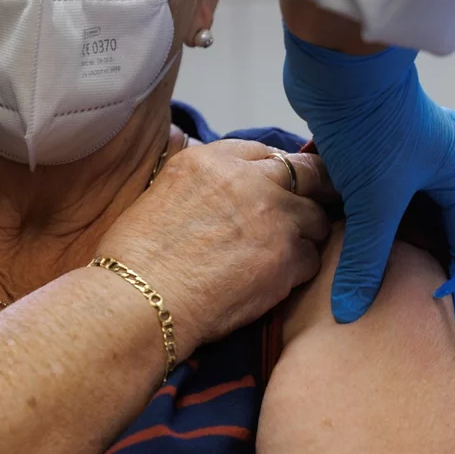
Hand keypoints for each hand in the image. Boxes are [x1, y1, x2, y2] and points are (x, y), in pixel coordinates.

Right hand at [98, 139, 333, 355]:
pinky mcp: (286, 256)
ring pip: (316, 218)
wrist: (141, 300)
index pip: (264, 152)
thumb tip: (224, 198)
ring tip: (280, 258)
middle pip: (306, 174)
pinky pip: (312, 259)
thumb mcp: (161, 196)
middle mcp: (248, 180)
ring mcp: (273, 217)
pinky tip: (274, 284)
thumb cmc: (138, 261)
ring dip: (306, 236)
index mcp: (211, 161)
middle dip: (315, 190)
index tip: (279, 188)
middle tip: (317, 208)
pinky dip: (299, 272)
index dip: (276, 173)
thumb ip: (204, 187)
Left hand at [282, 28, 454, 339]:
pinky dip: (401, 179)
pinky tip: (370, 197)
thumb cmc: (371, 126)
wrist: (337, 65)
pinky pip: (410, 157)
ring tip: (414, 225)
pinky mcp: (388, 128)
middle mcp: (450, 152)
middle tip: (451, 251)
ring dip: (444, 190)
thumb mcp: (373, 203)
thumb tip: (353, 312)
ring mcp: (421, 136)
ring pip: (454, 161)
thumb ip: (367, 261)